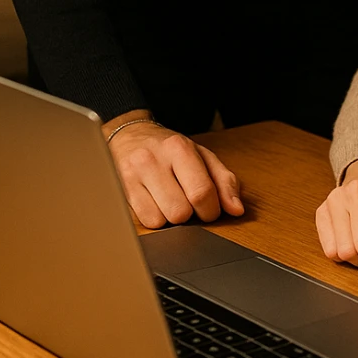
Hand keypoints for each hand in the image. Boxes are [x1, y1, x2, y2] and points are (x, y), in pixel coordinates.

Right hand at [104, 112, 244, 229]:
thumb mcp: (202, 156)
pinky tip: (156, 203)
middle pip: (181, 211)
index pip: (201, 192)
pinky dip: (156, 219)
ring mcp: (134, 174)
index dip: (211, 210)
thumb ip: (224, 181)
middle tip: (189, 204)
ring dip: (172, 218)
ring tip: (170, 200)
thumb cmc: (170, 150)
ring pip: (162, 220)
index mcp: (179, 148)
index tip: (210, 209)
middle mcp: (153, 159)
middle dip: (191, 214)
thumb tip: (236, 209)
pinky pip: (146, 221)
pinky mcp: (121, 189)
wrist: (129, 136)